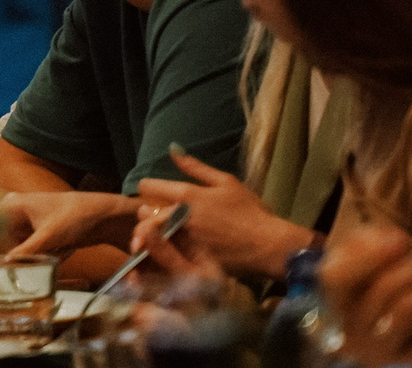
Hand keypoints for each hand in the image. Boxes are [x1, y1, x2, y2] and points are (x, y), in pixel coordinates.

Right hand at [0, 188, 139, 256]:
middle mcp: (16, 212)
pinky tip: (61, 250)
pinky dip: (41, 255)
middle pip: (0, 237)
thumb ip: (25, 251)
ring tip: (51, 254)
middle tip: (14, 269)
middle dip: (11, 253)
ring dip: (30, 256)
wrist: (102, 216)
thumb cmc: (73, 216)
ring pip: (16, 246)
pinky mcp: (38, 233)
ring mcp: (27, 223)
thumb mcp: (48, 236)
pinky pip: (30, 249)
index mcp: (13, 204)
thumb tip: (4, 264)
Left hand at [133, 149, 312, 281]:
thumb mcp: (226, 182)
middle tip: (161, 214)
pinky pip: (164, 254)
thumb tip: (172, 148)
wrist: (269, 246)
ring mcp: (182, 242)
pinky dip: (165, 250)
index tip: (157, 192)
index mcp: (187, 195)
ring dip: (153, 232)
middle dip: (148, 211)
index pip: (146, 186)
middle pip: (143, 212)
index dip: (149, 188)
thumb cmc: (250, 212)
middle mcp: (179, 217)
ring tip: (166, 232)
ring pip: (150, 235)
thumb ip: (196, 167)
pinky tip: (175, 249)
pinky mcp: (187, 262)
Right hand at [320, 227, 411, 367]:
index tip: (403, 240)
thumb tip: (393, 239)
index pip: (334, 277)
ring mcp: (384, 354)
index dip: (366, 255)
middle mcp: (354, 331)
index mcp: (343, 302)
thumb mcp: (397, 268)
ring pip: (408, 308)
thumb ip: (382, 249)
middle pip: (383, 288)